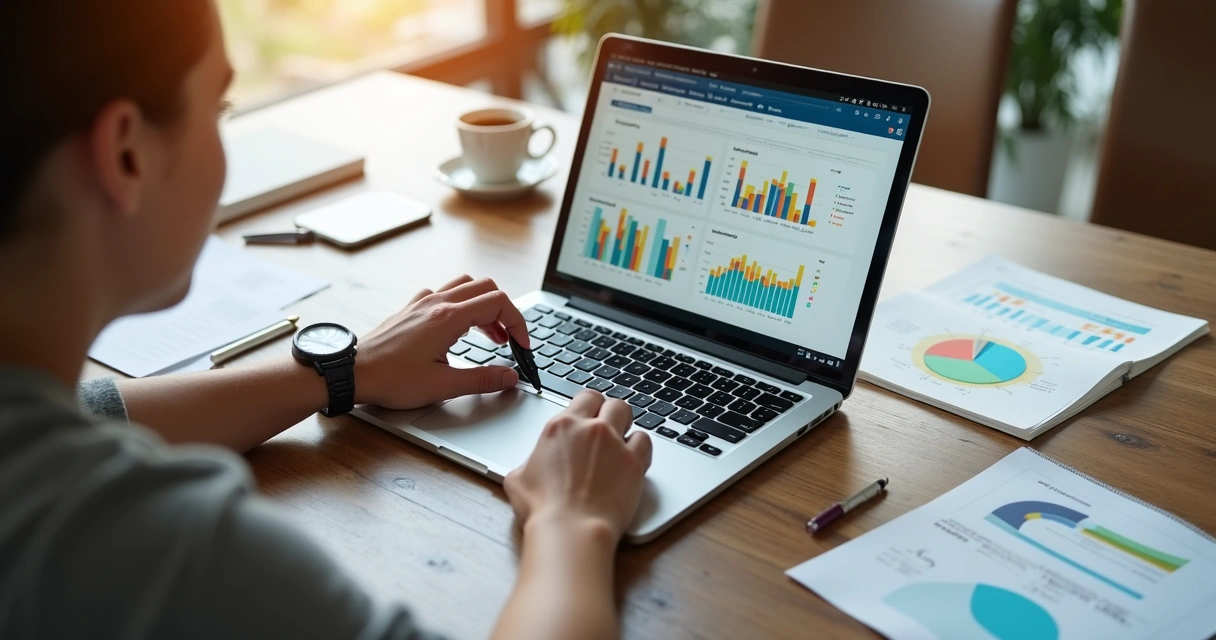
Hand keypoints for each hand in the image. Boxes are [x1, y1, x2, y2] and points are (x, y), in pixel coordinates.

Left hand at [354, 275, 530, 408]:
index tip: (522, 344)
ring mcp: (422, 303)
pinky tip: (457, 328)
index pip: (499, 302)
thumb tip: (509, 377)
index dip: (518, 323)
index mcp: (448, 318)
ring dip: (484, 305)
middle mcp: (437, 303)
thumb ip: (482, 380)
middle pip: (486, 287)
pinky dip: (461, 305)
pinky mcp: (411, 309)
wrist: (352, 372)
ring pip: (466, 285)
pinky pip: (444, 293)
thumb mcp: (442, 386)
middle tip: (509, 340)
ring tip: (489, 334)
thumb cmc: (390, 378)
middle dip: (505, 312)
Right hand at [504, 390, 652, 540]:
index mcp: (562, 427)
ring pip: (629, 416)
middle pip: (611, 402)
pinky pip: (644, 441)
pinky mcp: (634, 463)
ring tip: (621, 442)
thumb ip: (528, 463)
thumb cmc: (543, 509)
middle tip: (607, 427)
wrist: (571, 529)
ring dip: (626, 426)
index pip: (585, 398)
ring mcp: (615, 444)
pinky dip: (640, 447)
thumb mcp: (518, 479)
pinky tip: (633, 458)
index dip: (590, 406)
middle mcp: (590, 429)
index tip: (590, 416)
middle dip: (610, 412)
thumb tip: (528, 467)